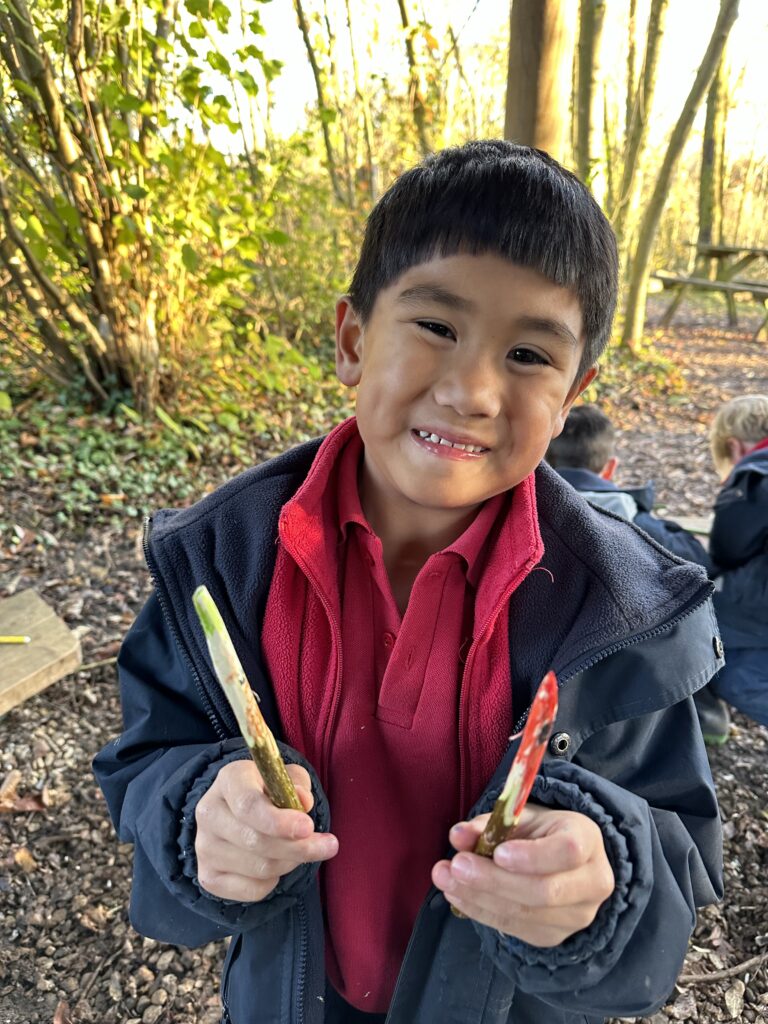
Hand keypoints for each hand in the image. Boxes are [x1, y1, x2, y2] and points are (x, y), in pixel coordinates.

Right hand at [194, 759, 337, 901]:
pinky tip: (279, 863)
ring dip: (291, 862)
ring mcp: (204, 847)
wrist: (236, 809)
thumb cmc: (268, 789)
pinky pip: (253, 890)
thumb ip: (297, 785)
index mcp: (229, 780)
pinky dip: (275, 880)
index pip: (248, 805)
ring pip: (259, 868)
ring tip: (301, 849)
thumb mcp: (285, 777)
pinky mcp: (208, 876)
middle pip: (255, 841)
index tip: (309, 828)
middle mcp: (209, 813)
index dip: (279, 821)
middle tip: (329, 845)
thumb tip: (303, 802)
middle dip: (298, 847)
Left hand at [431, 803, 613, 946]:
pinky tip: (457, 895)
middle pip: (544, 891)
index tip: (498, 853)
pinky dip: (481, 911)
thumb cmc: (541, 831)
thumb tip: (458, 835)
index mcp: (588, 840)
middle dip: (494, 880)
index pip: (568, 851)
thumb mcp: (520, 816)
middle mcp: (591, 883)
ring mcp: (576, 916)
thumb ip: (490, 824)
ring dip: (479, 897)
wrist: (563, 861)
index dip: (532, 856)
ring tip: (446, 878)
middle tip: (457, 865)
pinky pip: (514, 928)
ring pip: (526, 914)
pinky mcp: (554, 936)